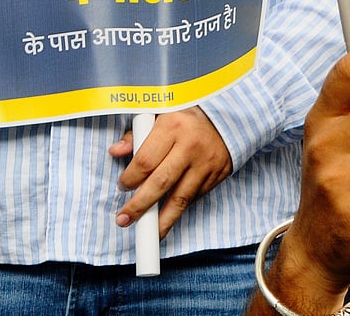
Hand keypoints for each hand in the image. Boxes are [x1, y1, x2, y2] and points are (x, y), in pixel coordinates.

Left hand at [110, 106, 232, 237]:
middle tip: (124, 219)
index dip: (129, 179)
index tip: (122, 186)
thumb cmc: (189, 114)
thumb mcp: (162, 114)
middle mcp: (191, 146)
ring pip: (181, 198)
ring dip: (163, 220)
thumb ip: (138, 134)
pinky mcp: (218, 174)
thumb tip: (116, 152)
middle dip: (139, 206)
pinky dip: (182, 207)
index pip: (145, 161)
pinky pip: (196, 196)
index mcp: (173, 126)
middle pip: (160, 184)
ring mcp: (207, 163)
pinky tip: (170, 214)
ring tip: (150, 235)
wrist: (232, 114)